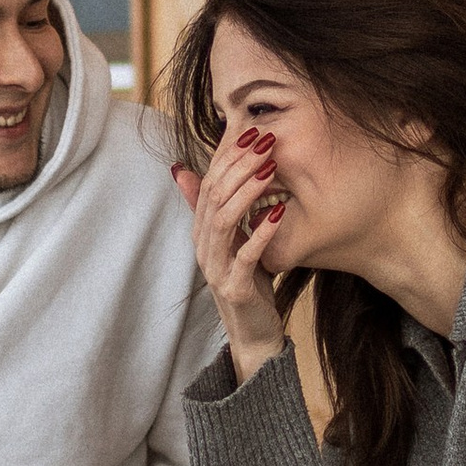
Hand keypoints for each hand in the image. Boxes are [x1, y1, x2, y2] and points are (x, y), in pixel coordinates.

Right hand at [175, 136, 289, 382]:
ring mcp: (215, 268)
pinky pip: (245, 255)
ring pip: (224, 221)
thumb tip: (188, 169)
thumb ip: (220, 208)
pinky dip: (261, 232)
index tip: (251, 131)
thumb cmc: (248, 283)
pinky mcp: (233, 288)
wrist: (253, 334)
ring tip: (270, 169)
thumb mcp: (234, 241)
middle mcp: (203, 247)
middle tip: (264, 141)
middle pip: (214, 196)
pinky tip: (278, 213)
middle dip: (238, 166)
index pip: (208, 184)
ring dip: (247, 191)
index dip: (226, 157)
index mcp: (202, 232)